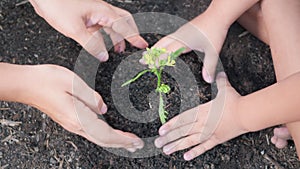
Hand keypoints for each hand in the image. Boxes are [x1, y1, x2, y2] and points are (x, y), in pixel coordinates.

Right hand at [22, 65, 143, 151]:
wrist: (26, 85)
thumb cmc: (47, 81)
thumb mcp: (74, 82)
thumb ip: (92, 97)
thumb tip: (103, 109)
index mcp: (79, 118)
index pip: (106, 134)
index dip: (123, 139)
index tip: (136, 141)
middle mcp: (76, 125)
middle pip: (104, 140)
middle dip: (122, 144)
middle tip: (137, 145)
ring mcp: (72, 124)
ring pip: (98, 138)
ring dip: (115, 141)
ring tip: (128, 143)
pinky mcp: (69, 121)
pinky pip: (92, 133)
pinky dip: (105, 136)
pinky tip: (109, 134)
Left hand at [29, 0, 147, 60]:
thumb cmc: (57, 6)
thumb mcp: (75, 28)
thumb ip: (91, 44)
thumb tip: (104, 56)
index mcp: (103, 11)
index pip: (124, 26)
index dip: (134, 37)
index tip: (143, 45)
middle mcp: (101, 11)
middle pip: (123, 21)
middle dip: (130, 33)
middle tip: (134, 45)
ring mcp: (94, 14)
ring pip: (111, 25)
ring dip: (116, 37)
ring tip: (118, 49)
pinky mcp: (86, 17)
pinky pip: (100, 28)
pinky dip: (104, 37)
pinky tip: (102, 44)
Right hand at [153, 11, 228, 82]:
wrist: (217, 15)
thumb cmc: (215, 30)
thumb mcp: (213, 50)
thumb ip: (209, 66)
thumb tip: (208, 79)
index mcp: (184, 41)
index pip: (168, 52)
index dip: (159, 60)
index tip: (151, 66)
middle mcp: (179, 36)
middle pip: (161, 46)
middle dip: (151, 54)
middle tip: (142, 61)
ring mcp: (180, 33)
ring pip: (163, 41)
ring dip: (155, 48)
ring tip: (147, 55)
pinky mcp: (182, 31)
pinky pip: (168, 39)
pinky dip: (161, 44)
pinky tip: (161, 47)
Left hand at [154, 72, 247, 159]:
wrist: (246, 114)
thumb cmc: (234, 102)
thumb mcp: (225, 90)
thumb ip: (220, 82)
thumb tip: (219, 73)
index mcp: (201, 111)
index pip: (182, 119)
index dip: (170, 125)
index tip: (161, 130)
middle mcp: (202, 123)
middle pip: (182, 131)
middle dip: (169, 138)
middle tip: (158, 143)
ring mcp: (208, 133)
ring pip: (189, 141)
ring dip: (177, 146)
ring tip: (166, 151)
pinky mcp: (216, 140)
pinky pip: (204, 148)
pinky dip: (195, 152)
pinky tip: (186, 157)